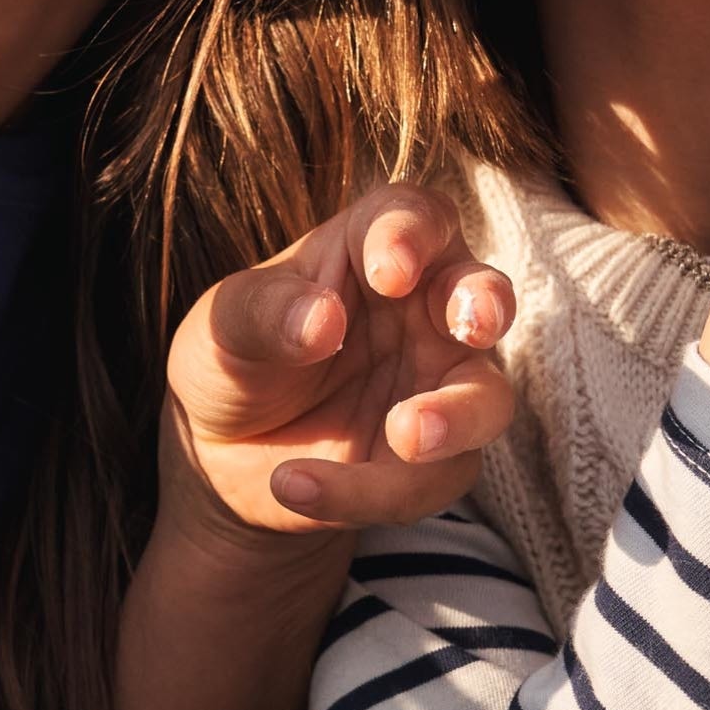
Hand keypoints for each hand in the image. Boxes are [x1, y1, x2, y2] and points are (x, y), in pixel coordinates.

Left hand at [162, 182, 515, 540]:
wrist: (223, 461)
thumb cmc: (232, 363)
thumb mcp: (222, 330)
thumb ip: (264, 314)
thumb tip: (322, 319)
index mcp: (373, 251)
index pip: (416, 217)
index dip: (414, 235)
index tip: (389, 272)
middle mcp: (424, 312)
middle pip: (483, 293)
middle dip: (486, 304)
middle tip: (470, 324)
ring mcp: (438, 386)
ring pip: (487, 397)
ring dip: (456, 417)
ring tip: (403, 437)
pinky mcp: (437, 461)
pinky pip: (433, 479)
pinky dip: (371, 491)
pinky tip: (298, 489)